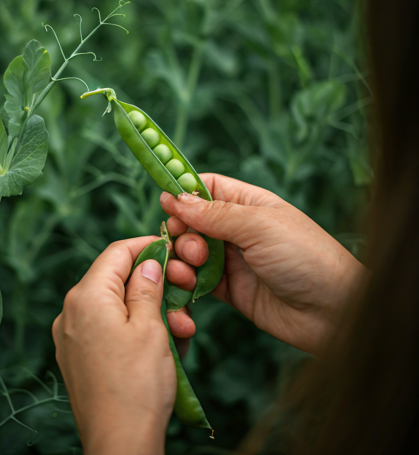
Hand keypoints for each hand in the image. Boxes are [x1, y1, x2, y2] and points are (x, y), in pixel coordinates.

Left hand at [52, 237, 174, 454]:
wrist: (119, 444)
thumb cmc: (137, 385)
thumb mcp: (151, 326)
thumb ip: (147, 286)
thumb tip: (149, 262)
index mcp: (86, 297)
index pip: (116, 253)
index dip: (146, 246)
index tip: (170, 249)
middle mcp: (70, 312)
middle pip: (116, 280)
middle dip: (153, 285)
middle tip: (184, 296)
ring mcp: (71, 336)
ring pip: (116, 306)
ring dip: (149, 311)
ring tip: (180, 330)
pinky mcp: (78, 356)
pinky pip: (109, 328)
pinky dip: (134, 328)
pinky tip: (161, 344)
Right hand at [160, 173, 366, 354]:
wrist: (334, 313)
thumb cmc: (305, 257)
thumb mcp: (258, 226)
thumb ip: (214, 214)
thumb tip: (175, 198)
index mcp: (249, 204)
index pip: (207, 187)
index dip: (184, 192)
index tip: (165, 204)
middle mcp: (238, 229)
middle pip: (193, 221)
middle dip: (183, 231)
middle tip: (191, 246)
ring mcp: (233, 260)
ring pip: (191, 251)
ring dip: (182, 258)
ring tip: (190, 269)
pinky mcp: (230, 289)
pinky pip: (198, 280)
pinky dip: (187, 282)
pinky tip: (187, 286)